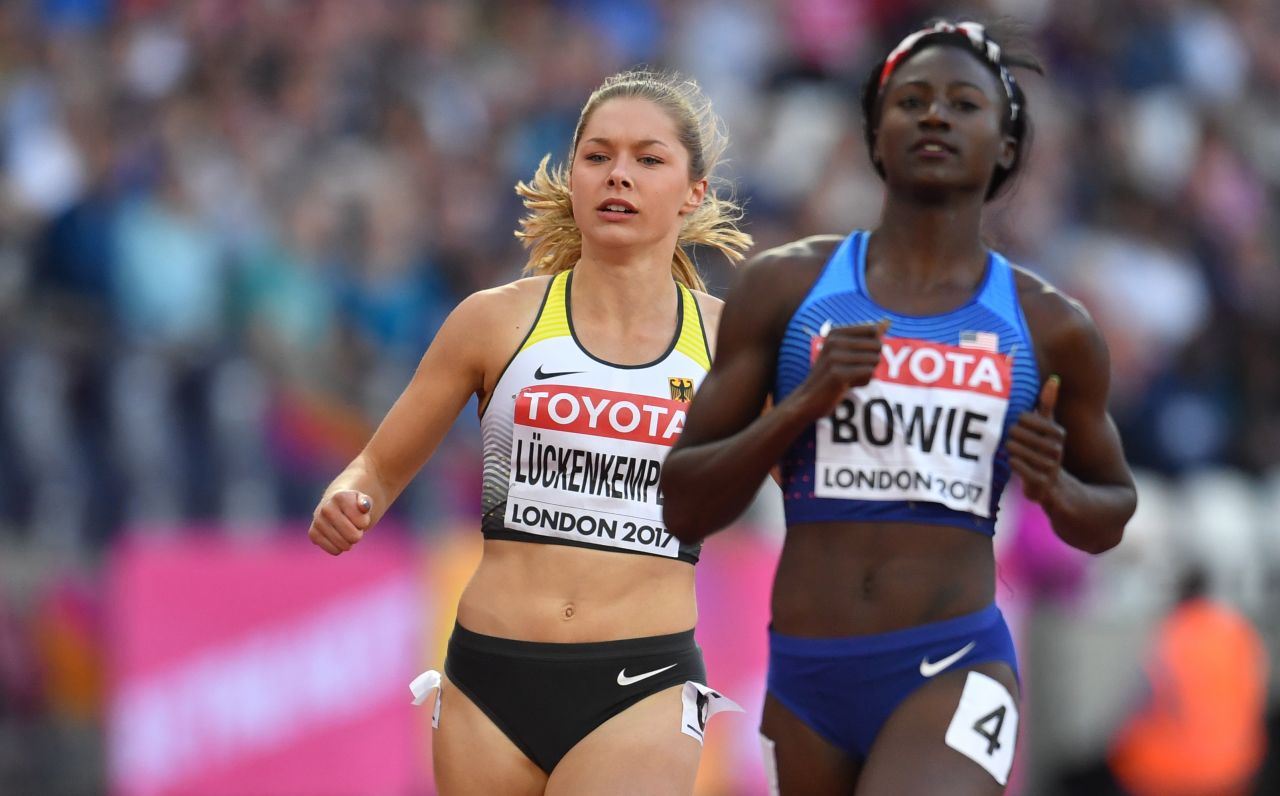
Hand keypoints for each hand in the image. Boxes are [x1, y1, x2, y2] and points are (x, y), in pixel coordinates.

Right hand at [308, 490, 372, 554]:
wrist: (335, 506)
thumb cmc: (353, 505)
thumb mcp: (363, 500)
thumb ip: (366, 502)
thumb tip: (364, 505)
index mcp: (340, 497)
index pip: (362, 523)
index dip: (365, 522)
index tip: (359, 515)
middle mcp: (326, 508)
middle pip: (353, 537)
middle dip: (357, 534)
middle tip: (353, 526)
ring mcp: (317, 521)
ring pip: (344, 545)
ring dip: (349, 542)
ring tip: (345, 530)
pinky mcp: (313, 534)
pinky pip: (334, 550)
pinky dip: (339, 548)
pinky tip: (337, 537)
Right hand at [796, 319, 888, 418]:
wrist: (809, 399)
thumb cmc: (832, 374)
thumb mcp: (846, 351)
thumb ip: (868, 336)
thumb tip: (887, 322)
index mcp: (835, 332)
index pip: (873, 329)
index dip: (872, 346)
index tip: (854, 356)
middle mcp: (834, 341)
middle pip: (877, 345)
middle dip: (871, 360)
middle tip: (851, 369)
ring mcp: (834, 357)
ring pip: (874, 360)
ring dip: (867, 373)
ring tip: (848, 377)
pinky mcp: (838, 374)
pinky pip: (869, 373)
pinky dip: (863, 382)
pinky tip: (847, 385)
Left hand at [1007, 375, 1064, 504]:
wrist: (1052, 484)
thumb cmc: (1045, 449)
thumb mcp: (1049, 427)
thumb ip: (1048, 404)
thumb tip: (1054, 378)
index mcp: (1058, 433)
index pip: (1026, 417)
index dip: (1018, 420)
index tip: (1021, 424)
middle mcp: (1056, 449)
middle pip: (1017, 432)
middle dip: (1011, 435)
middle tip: (1012, 438)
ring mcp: (1049, 466)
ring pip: (1015, 449)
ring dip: (1009, 449)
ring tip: (1011, 449)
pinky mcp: (1041, 482)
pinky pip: (1017, 466)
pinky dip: (1012, 462)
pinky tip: (1012, 461)